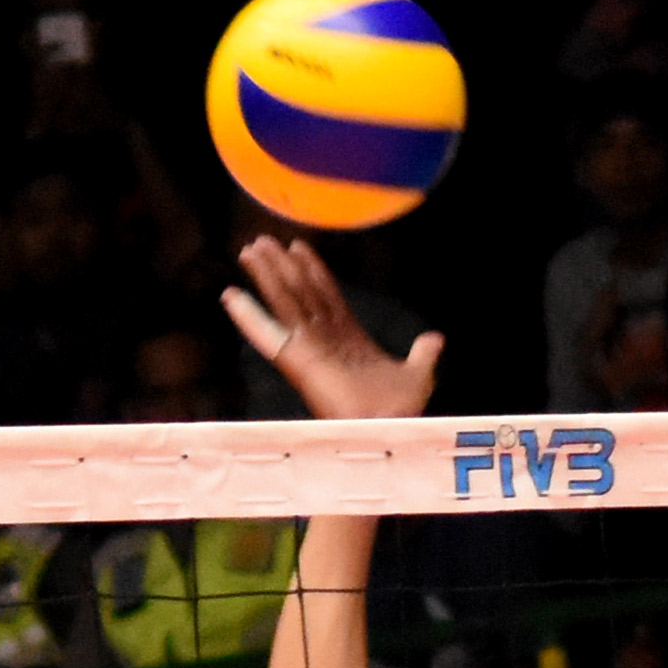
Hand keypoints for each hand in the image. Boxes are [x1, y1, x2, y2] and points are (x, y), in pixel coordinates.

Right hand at [221, 237, 444, 421]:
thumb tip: (435, 338)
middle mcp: (324, 340)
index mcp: (348, 338)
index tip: (299, 247)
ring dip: (267, 276)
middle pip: (299, 293)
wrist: (390, 427)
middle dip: (282, 266)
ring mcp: (308, 348)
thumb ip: (423, 353)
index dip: (312, 270)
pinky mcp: (297, 360)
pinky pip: (269, 334)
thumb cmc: (399, 408)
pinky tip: (232, 297)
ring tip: (251, 250)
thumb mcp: (417, 372)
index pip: (325, 295)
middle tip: (264, 240)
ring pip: (284, 302)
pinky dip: (249, 317)